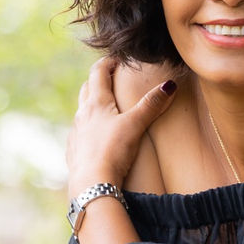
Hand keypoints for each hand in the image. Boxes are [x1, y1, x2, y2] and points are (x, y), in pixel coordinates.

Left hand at [66, 57, 176, 194]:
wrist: (91, 184)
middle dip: (98, 80)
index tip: (118, 59)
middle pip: (87, 88)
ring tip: (106, 107)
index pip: (98, 72)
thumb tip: (170, 85)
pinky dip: (88, 127)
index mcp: (96, 103)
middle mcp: (82, 114)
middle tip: (112, 78)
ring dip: (92, 104)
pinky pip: (80, 132)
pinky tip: (96, 136)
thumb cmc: (112, 151)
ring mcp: (76, 132)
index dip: (108, 62)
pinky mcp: (74, 150)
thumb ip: (151, 105)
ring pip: (82, 111)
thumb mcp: (135, 125)